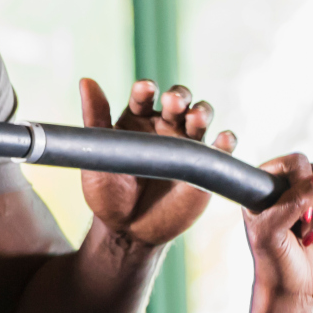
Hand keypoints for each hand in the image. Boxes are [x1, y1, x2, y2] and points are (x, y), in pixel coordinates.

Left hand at [79, 78, 233, 249]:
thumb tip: (86, 81)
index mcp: (137, 118)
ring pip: (201, 119)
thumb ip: (95, 119)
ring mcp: (187, 145)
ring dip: (202, 113)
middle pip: (179, 101)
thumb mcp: (97, 156)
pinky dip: (226, 142)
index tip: (145, 89)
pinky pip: (220, 150)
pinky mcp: (205, 167)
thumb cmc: (108, 192)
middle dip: (179, 96)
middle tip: (173, 101)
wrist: (127, 231)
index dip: (146, 89)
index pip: (145, 96)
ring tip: (196, 118)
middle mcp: (165, 126)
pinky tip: (223, 140)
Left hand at [244, 153, 312, 299]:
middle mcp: (289, 187)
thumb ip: (293, 202)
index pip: (294, 162)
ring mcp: (312, 198)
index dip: (305, 183)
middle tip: (309, 233)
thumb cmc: (274, 263)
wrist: (292, 289)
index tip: (303, 216)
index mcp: (266, 187)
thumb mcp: (273, 232)